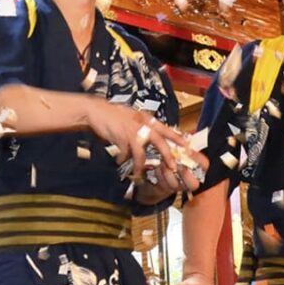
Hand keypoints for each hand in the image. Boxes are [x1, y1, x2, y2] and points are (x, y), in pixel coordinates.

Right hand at [88, 101, 204, 193]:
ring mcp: (131, 131)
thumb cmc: (114, 115)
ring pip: (141, 152)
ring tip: (139, 173)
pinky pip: (125, 153)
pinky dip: (122, 159)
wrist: (96, 111)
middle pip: (159, 141)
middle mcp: (141, 124)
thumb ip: (142, 126)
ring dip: (140, 165)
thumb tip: (151, 136)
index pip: (166, 129)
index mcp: (146, 119)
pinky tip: (119, 160)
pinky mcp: (121, 137)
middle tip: (173, 167)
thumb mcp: (132, 117)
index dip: (177, 138)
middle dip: (167, 155)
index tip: (187, 146)